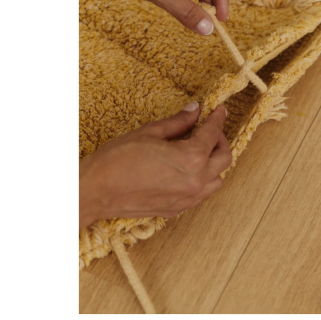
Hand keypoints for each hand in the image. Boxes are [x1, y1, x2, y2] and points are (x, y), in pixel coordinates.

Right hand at [79, 103, 231, 227]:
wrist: (96, 191)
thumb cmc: (119, 158)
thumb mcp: (150, 132)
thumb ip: (178, 122)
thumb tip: (194, 110)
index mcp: (191, 159)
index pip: (213, 134)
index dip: (217, 119)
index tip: (220, 111)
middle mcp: (195, 181)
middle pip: (224, 159)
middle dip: (220, 140)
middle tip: (209, 130)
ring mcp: (187, 199)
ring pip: (217, 180)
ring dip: (214, 164)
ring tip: (201, 151)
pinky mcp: (176, 209)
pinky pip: (201, 195)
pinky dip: (202, 180)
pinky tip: (189, 171)